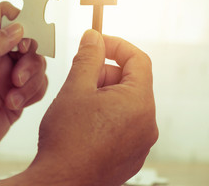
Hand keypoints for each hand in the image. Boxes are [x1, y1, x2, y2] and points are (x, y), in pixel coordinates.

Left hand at [0, 2, 46, 179]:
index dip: (20, 21)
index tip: (24, 43)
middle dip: (29, 61)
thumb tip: (18, 27)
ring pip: (37, 64)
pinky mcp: (18, 92)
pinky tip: (15, 105)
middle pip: (28, 41)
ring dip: (30, 83)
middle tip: (17, 79)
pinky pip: (39, 84)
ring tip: (12, 98)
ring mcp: (8, 74)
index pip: (4, 15)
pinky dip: (33, 94)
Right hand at [0, 30, 157, 185]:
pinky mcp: (131, 154)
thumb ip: (88, 57)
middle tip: (81, 77)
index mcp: (138, 103)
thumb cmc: (67, 140)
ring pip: (126, 103)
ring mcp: (141, 142)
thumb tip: (94, 38)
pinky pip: (125, 123)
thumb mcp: (76, 88)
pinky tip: (86, 123)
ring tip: (80, 103)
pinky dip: (109, 115)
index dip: (117, 46)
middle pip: (131, 82)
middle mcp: (147, 123)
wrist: (61, 182)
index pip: (138, 59)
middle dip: (106, 73)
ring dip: (105, 95)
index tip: (98, 43)